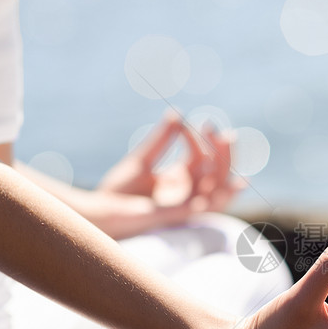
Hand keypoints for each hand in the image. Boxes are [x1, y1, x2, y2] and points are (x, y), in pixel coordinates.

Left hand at [95, 110, 244, 236]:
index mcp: (180, 180)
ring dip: (223, 167)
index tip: (186, 123)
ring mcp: (182, 206)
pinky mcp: (173, 215)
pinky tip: (211, 172)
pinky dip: (210, 193)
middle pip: (217, 175)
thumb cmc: (119, 190)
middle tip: (226, 132)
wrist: (101, 211)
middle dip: (224, 153)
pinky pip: (199, 206)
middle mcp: (186, 193)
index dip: (199, 140)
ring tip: (226, 143)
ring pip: (216, 190)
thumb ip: (161, 139)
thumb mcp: (142, 159)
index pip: (200, 158)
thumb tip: (177, 114)